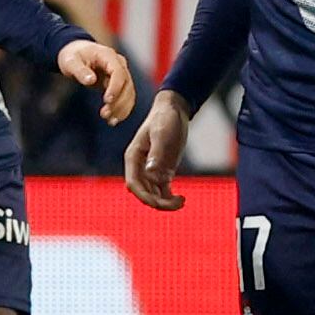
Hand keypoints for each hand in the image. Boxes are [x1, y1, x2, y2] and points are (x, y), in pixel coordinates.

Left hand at [58, 39, 135, 122]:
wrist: (76, 53)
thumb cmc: (73, 56)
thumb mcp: (70, 61)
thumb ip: (80, 70)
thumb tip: (91, 80)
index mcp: (108, 56)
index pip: (118, 72)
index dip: (115, 87)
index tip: (107, 100)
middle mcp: (119, 64)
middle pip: (127, 85)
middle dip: (118, 102)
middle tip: (104, 114)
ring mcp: (121, 74)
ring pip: (129, 93)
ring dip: (122, 108)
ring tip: (110, 120)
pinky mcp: (119, 84)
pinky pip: (126, 98)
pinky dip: (122, 110)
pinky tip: (113, 120)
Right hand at [123, 90, 190, 210]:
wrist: (173, 110)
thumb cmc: (165, 119)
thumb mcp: (162, 134)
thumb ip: (157, 153)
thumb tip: (150, 173)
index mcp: (133, 157)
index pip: (133, 183)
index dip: (143, 196)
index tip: (158, 202)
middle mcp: (140, 167)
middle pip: (143, 192)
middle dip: (157, 202)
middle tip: (176, 204)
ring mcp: (151, 170)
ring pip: (153, 194)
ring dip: (164, 203)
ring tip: (182, 202)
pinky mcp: (163, 171)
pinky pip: (163, 190)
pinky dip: (170, 198)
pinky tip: (182, 199)